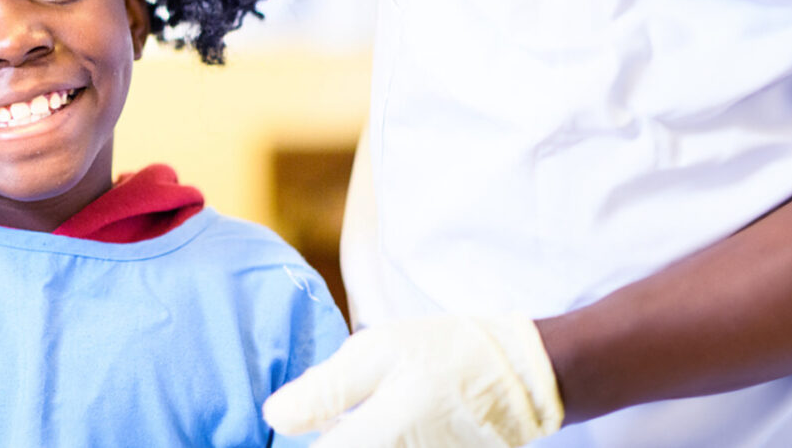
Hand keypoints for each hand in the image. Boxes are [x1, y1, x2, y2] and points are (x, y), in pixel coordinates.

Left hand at [263, 314, 562, 446]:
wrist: (524, 378)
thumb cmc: (451, 355)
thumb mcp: (381, 352)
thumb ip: (324, 390)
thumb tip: (272, 415)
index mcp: (375, 442)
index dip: (289, 435)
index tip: (267, 430)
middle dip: (320, 435)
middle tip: (309, 419)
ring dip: (344, 435)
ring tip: (349, 416)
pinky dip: (369, 439)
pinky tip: (368, 423)